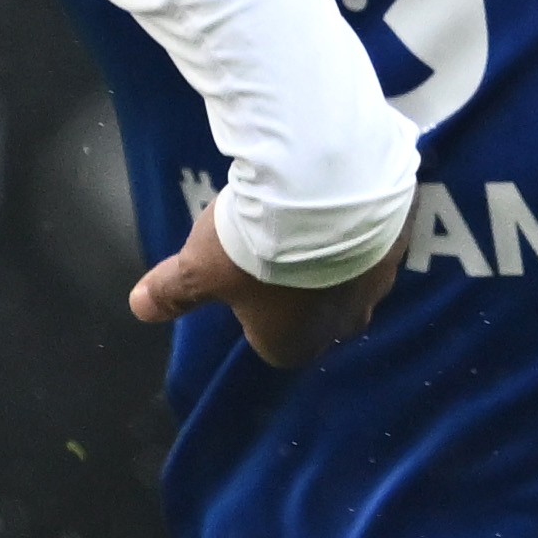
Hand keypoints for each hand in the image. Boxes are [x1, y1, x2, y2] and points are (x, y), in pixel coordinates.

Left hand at [127, 216, 398, 370]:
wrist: (323, 191)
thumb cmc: (253, 245)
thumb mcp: (199, 267)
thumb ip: (173, 291)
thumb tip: (138, 309)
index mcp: (293, 346)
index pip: (272, 341)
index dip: (252, 308)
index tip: (239, 274)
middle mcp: (343, 328)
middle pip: (314, 312)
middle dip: (295, 284)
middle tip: (271, 241)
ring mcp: (377, 286)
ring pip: (348, 277)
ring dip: (329, 254)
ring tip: (303, 214)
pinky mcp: (399, 243)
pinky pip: (374, 241)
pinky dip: (356, 225)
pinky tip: (336, 197)